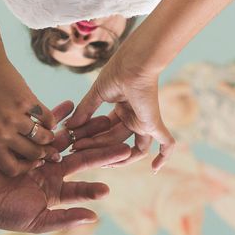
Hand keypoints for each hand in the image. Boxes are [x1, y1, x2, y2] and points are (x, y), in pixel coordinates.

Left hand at [0, 60, 59, 176]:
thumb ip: (3, 140)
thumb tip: (30, 156)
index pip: (11, 168)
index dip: (26, 168)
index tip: (34, 162)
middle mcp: (2, 132)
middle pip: (33, 154)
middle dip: (44, 153)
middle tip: (50, 150)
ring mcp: (16, 117)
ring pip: (43, 138)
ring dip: (50, 137)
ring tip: (49, 134)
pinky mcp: (27, 101)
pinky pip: (47, 118)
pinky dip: (51, 121)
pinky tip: (48, 120)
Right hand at [0, 102, 131, 232]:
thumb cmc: (7, 214)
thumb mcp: (38, 221)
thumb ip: (65, 218)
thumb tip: (94, 218)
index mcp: (57, 191)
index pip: (81, 187)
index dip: (94, 189)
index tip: (108, 189)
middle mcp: (53, 171)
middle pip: (82, 158)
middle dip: (102, 151)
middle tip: (123, 144)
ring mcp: (42, 155)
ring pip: (68, 140)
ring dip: (85, 129)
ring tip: (103, 119)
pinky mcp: (29, 142)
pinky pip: (45, 127)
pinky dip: (57, 116)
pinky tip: (72, 105)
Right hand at [65, 49, 175, 171]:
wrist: (134, 64)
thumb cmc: (117, 71)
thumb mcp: (97, 94)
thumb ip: (85, 110)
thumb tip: (69, 126)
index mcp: (122, 109)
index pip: (105, 131)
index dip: (90, 138)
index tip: (72, 143)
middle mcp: (134, 117)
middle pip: (115, 141)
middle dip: (96, 146)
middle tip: (76, 149)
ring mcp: (145, 122)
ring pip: (132, 149)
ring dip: (117, 157)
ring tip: (101, 162)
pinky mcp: (154, 124)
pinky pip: (165, 144)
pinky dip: (164, 156)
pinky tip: (156, 170)